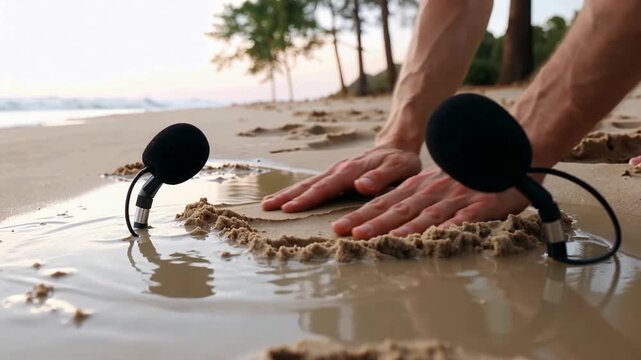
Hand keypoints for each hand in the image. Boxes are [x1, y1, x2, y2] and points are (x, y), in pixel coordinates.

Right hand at [262, 144, 421, 211]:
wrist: (397, 146)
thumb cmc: (401, 161)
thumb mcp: (399, 168)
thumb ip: (381, 177)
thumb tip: (360, 186)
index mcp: (352, 170)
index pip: (326, 186)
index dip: (308, 198)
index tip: (289, 208)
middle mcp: (339, 170)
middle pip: (310, 184)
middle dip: (288, 196)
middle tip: (266, 207)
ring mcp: (335, 172)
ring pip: (308, 183)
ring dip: (288, 194)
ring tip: (267, 204)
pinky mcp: (334, 176)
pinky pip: (313, 185)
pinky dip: (297, 192)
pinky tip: (286, 200)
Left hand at [331, 167, 529, 238]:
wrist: (514, 155)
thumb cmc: (473, 175)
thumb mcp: (440, 182)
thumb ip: (419, 198)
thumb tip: (392, 218)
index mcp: (421, 186)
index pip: (386, 201)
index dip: (362, 214)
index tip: (340, 227)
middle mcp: (433, 191)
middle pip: (396, 208)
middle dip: (367, 221)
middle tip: (343, 233)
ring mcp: (456, 198)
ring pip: (421, 215)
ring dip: (396, 227)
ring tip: (372, 237)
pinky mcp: (480, 207)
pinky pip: (459, 220)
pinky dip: (441, 230)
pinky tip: (424, 239)